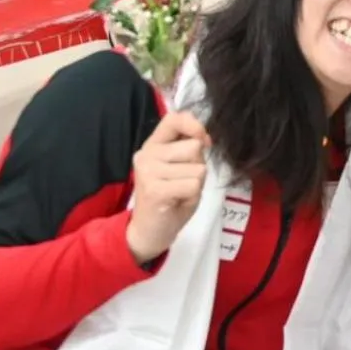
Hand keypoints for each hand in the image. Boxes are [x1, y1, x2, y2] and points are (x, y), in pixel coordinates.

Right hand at [126, 111, 209, 263]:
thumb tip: (203, 137)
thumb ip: (188, 148)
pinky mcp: (155, 190)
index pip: (174, 119)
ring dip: (196, 183)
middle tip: (182, 181)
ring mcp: (149, 172)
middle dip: (198, 166)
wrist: (150, 231)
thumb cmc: (171, 197)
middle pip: (194, 147)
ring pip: (197, 168)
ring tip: (179, 192)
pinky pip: (193, 185)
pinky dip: (192, 196)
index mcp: (153, 145)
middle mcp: (147, 154)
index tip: (204, 141)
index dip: (195, 126)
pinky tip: (177, 201)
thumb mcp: (181, 167)